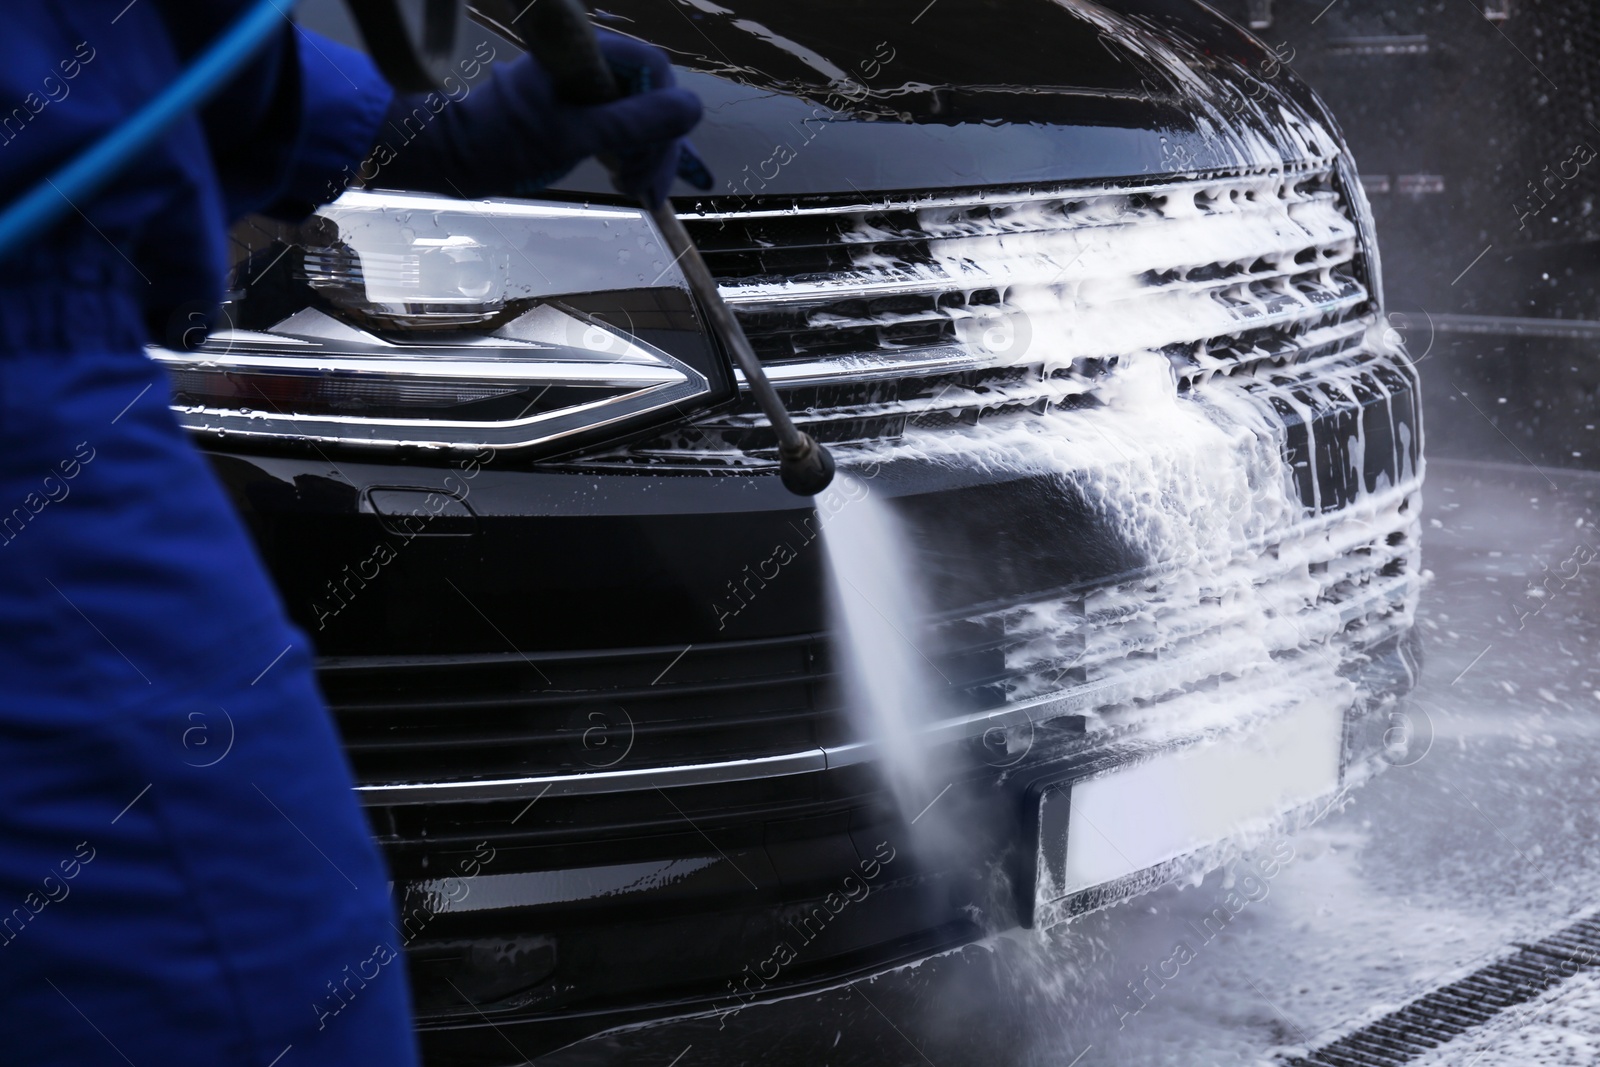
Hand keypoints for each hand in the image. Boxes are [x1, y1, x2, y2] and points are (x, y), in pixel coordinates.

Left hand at [375, 29, 711, 206]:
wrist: (451, 158)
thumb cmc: (501, 142)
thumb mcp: (573, 135)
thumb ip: (633, 122)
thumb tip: (691, 109)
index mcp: (585, 55)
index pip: (651, 70)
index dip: (663, 113)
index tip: (653, 155)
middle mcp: (589, 66)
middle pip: (649, 98)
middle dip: (655, 146)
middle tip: (646, 188)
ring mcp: (584, 90)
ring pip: (639, 119)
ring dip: (648, 158)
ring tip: (640, 192)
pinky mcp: (579, 113)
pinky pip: (621, 130)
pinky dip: (633, 157)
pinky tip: (638, 183)